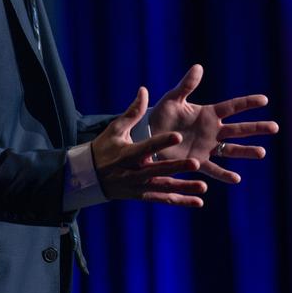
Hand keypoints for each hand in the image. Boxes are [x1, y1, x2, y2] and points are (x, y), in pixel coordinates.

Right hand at [91, 87, 207, 205]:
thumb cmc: (103, 148)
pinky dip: (180, 201)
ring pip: (164, 188)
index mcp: (128, 154)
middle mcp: (134, 172)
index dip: (162, 142)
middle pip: (159, 170)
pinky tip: (198, 202)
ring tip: (203, 186)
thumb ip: (133, 112)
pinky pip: (163, 200)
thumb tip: (144, 90)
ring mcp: (138, 187)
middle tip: (197, 163)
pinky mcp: (141, 196)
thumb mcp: (115, 129)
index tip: (178, 136)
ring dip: (184, 188)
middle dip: (177, 167)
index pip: (147, 147)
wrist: (87, 178)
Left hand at [148, 63, 277, 184]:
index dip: (247, 103)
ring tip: (262, 153)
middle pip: (239, 129)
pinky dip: (224, 175)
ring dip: (247, 151)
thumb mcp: (173, 99)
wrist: (149, 136)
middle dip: (257, 128)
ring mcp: (207, 147)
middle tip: (275, 127)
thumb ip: (186, 85)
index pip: (232, 107)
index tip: (264, 99)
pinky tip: (236, 179)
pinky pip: (214, 169)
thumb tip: (198, 67)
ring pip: (232, 150)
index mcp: (208, 114)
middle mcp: (212, 130)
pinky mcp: (198, 161)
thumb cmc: (160, 115)